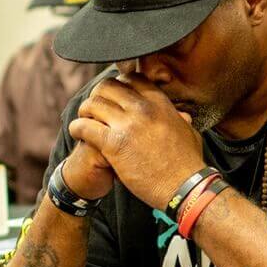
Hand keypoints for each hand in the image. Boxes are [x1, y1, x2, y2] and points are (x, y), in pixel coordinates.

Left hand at [68, 74, 206, 209]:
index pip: (132, 79)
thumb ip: (180, 120)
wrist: (185, 187)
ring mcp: (128, 125)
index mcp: (160, 103)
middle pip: (108, 87)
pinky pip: (85, 126)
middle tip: (95, 108)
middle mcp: (143, 108)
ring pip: (93, 104)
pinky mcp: (114, 144)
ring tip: (85, 121)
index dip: (118, 85)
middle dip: (98, 95)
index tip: (113, 96)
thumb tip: (183, 116)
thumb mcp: (190, 134)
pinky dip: (77, 128)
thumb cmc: (190, 165)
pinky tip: (78, 133)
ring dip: (85, 111)